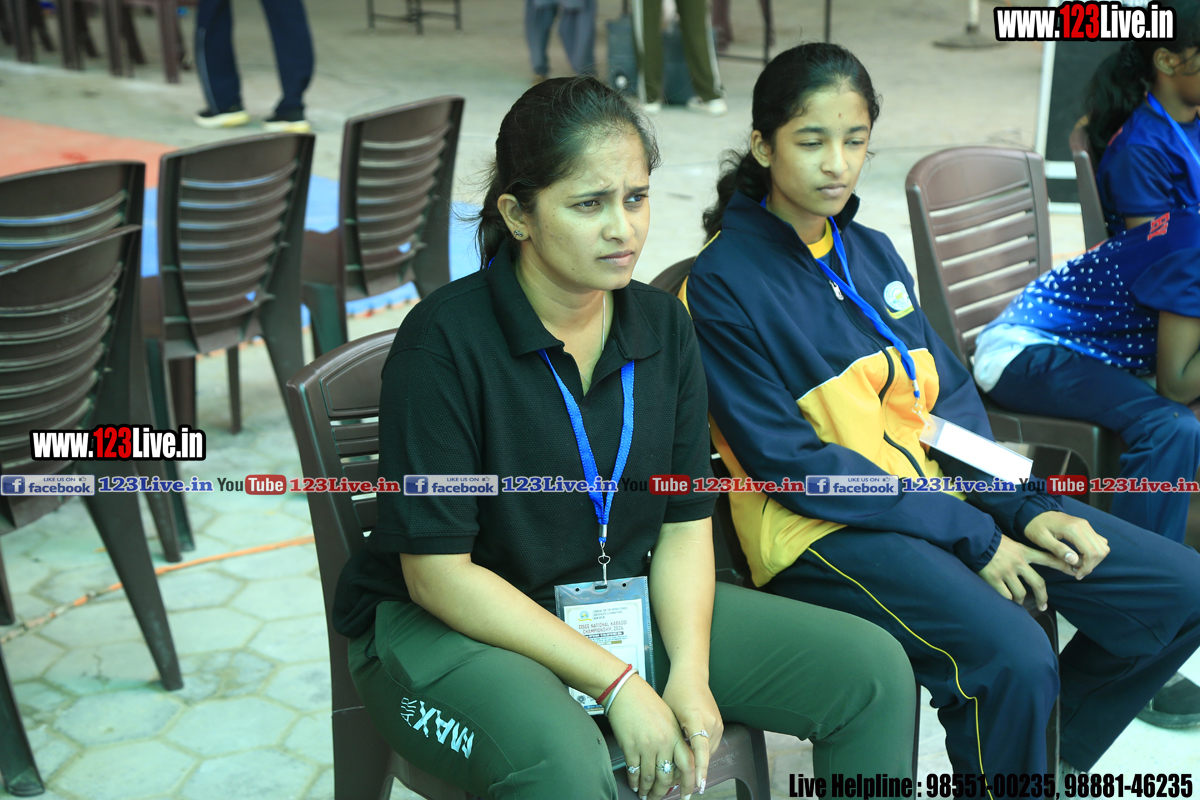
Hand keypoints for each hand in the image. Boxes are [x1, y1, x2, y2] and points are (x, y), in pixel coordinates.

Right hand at [608, 674, 689, 799]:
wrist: (625, 690)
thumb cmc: (646, 701)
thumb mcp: (669, 718)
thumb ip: (674, 740)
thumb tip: (674, 763)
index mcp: (675, 735)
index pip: (687, 766)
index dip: (687, 784)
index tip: (685, 794)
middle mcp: (663, 743)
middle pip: (666, 777)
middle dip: (662, 792)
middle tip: (658, 798)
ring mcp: (646, 746)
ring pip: (649, 777)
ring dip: (647, 790)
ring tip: (645, 795)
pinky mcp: (630, 747)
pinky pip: (634, 771)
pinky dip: (634, 781)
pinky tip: (634, 784)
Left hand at [662, 670, 723, 796]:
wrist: (692, 676)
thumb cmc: (676, 692)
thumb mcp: (669, 713)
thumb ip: (673, 737)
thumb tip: (669, 764)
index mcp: (697, 718)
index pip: (701, 749)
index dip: (699, 769)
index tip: (698, 786)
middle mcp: (712, 723)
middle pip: (704, 756)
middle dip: (692, 772)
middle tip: (679, 789)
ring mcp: (718, 724)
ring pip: (708, 754)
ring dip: (697, 764)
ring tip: (681, 776)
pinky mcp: (719, 725)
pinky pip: (710, 746)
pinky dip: (701, 754)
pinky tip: (689, 758)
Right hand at [978, 534, 1071, 609]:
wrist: (974, 540)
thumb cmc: (992, 542)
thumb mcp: (1011, 543)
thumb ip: (1022, 554)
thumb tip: (1029, 569)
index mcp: (1024, 552)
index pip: (1048, 558)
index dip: (1063, 565)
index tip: (1074, 570)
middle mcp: (1018, 562)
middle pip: (1038, 584)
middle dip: (1042, 597)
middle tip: (1042, 605)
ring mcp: (1007, 571)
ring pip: (1021, 593)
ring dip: (1020, 601)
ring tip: (1017, 603)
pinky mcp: (994, 579)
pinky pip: (1006, 595)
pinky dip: (1007, 600)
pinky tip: (1005, 600)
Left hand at [1024, 511, 1109, 579]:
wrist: (1035, 513)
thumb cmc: (1035, 527)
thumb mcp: (1042, 540)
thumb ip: (1058, 550)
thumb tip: (1074, 561)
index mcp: (1073, 529)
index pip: (1091, 553)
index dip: (1087, 567)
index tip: (1077, 575)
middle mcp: (1084, 525)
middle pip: (1101, 551)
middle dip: (1091, 565)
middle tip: (1076, 571)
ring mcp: (1086, 525)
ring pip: (1103, 547)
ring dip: (1094, 559)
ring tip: (1077, 564)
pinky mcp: (1086, 527)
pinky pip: (1098, 542)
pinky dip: (1094, 552)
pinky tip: (1080, 556)